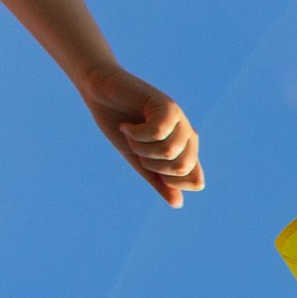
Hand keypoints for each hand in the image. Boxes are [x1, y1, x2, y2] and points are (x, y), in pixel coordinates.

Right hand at [76, 62, 203, 205]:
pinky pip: (157, 133)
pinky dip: (135, 134)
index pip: (196, 181)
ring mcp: (180, 120)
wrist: (101, 93)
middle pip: (181, 168)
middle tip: (137, 146)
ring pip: (168, 152)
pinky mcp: (167, 105)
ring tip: (131, 133)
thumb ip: (158, 181)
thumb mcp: (139, 160)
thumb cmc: (120, 126)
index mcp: (187, 151)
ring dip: (140, 147)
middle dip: (151, 163)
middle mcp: (188, 135)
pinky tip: (128, 124)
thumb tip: (178, 204)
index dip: (168, 181)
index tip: (148, 164)